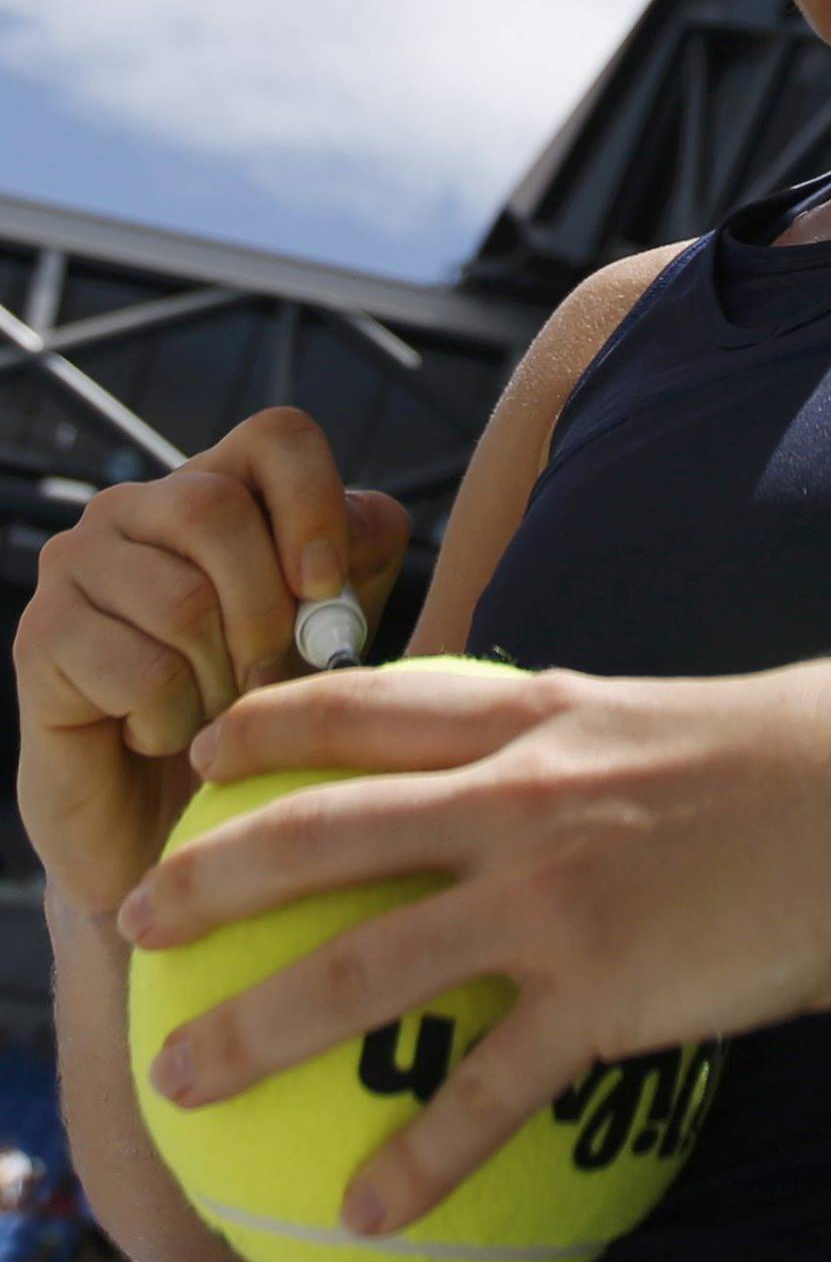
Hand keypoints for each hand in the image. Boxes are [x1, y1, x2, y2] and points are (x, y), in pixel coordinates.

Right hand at [14, 409, 409, 920]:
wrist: (167, 825)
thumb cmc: (254, 711)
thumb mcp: (330, 628)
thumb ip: (356, 562)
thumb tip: (359, 529)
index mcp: (216, 484)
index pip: (276, 435)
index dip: (314, 502)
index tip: (324, 589)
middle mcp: (136, 506)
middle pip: (216, 510)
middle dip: (267, 614)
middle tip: (270, 679)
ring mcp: (77, 565)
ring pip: (181, 599)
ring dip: (221, 682)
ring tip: (212, 712)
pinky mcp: (39, 637)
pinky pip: (140, 670)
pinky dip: (173, 722)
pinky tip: (159, 735)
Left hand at [113, 651, 830, 1239]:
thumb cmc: (804, 761)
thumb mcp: (665, 718)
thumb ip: (583, 743)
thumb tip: (548, 770)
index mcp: (538, 719)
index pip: (369, 710)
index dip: (269, 727)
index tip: (203, 758)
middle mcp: (522, 796)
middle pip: (321, 832)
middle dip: (209, 879)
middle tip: (134, 923)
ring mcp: (554, 895)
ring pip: (365, 967)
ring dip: (255, 1028)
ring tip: (183, 1081)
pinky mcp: (604, 990)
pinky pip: (484, 1089)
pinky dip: (416, 1156)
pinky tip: (367, 1210)